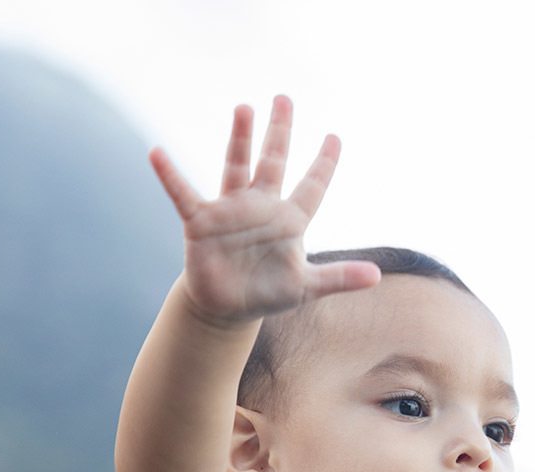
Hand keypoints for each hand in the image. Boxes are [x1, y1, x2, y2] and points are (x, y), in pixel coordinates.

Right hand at [149, 96, 379, 323]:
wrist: (227, 309)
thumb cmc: (268, 293)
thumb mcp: (307, 287)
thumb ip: (340, 277)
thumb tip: (377, 276)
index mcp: (289, 220)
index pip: (312, 186)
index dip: (324, 164)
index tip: (335, 137)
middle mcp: (261, 206)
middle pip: (273, 162)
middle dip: (279, 132)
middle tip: (284, 98)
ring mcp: (230, 211)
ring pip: (237, 167)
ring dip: (240, 139)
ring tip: (244, 109)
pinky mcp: (201, 222)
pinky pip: (183, 193)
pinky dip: (170, 175)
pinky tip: (157, 153)